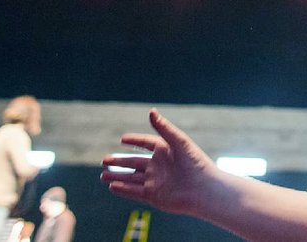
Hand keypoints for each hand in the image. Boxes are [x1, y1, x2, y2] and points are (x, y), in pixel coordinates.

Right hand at [101, 108, 217, 215]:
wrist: (204, 190)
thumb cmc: (195, 162)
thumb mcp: (178, 141)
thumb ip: (163, 127)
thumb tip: (151, 111)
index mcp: (165, 151)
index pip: (147, 143)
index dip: (135, 141)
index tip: (122, 139)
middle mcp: (159, 166)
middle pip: (135, 162)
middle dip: (119, 162)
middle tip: (104, 160)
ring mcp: (156, 181)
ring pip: (132, 178)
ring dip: (117, 176)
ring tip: (103, 175)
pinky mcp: (154, 196)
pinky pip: (135, 191)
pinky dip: (123, 189)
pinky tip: (112, 186)